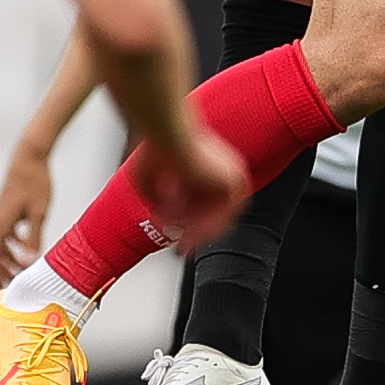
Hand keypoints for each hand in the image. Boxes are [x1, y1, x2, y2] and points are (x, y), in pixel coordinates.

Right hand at [0, 143, 55, 284]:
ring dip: (8, 256)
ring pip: (0, 241)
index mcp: (1, 223)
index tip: (3, 288)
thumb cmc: (35, 181)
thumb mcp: (39, 212)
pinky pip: (5, 231)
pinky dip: (12, 242)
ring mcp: (0, 213)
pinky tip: (25, 245)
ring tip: (20, 268)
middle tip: (11, 284)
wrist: (29, 155)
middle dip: (2, 269)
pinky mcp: (7, 207)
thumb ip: (34, 237)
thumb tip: (31, 260)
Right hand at [141, 123, 249, 248]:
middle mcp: (222, 168)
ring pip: (220, 217)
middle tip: (180, 250)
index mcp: (207, 165)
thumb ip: (160, 205)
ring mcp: (231, 174)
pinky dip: (205, 228)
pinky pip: (225, 216)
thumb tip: (162, 224)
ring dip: (197, 233)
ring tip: (180, 242)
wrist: (165, 134)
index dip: (190, 224)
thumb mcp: (151, 183)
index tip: (176, 237)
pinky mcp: (233, 181)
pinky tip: (188, 233)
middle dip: (195, 234)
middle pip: (214, 213)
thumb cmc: (155, 149)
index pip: (205, 204)